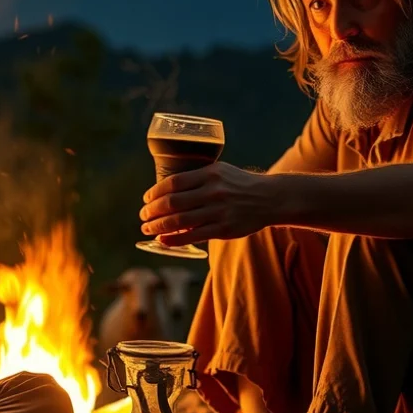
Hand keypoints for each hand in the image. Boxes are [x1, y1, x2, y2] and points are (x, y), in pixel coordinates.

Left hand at [140, 162, 271, 244]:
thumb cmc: (239, 184)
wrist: (270, 198)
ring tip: (147, 229)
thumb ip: (196, 178)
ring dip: (158, 226)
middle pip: (172, 202)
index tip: (146, 199)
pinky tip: (163, 241)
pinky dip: (174, 240)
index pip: (173, 182)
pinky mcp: (224, 229)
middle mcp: (213, 191)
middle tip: (143, 216)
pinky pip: (193, 236)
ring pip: (179, 221)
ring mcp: (219, 211)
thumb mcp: (219, 171)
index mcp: (209, 173)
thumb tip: (165, 192)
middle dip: (152, 211)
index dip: (155, 192)